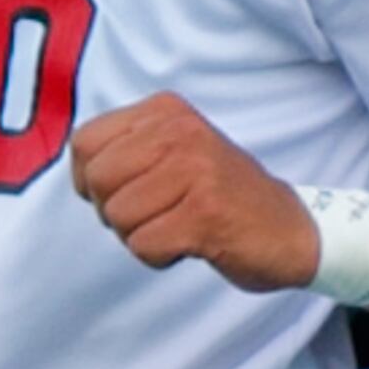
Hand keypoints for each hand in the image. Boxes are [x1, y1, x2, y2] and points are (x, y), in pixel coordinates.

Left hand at [71, 95, 329, 292]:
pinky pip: (143, 245)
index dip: (91, 181)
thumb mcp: (172, 152)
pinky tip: (192, 243)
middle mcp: (179, 132)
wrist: (289, 230)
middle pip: (97, 181)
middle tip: (155, 215)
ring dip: (140, 237)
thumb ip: (125, 150)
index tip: (125, 192)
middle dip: (115, 212)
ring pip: (118, 216)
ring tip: (178, 226)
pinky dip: (159, 257)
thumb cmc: (219, 197)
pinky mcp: (204, 214)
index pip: (84, 143)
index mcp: (165, 111)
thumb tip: (79, 175)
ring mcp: (194, 170)